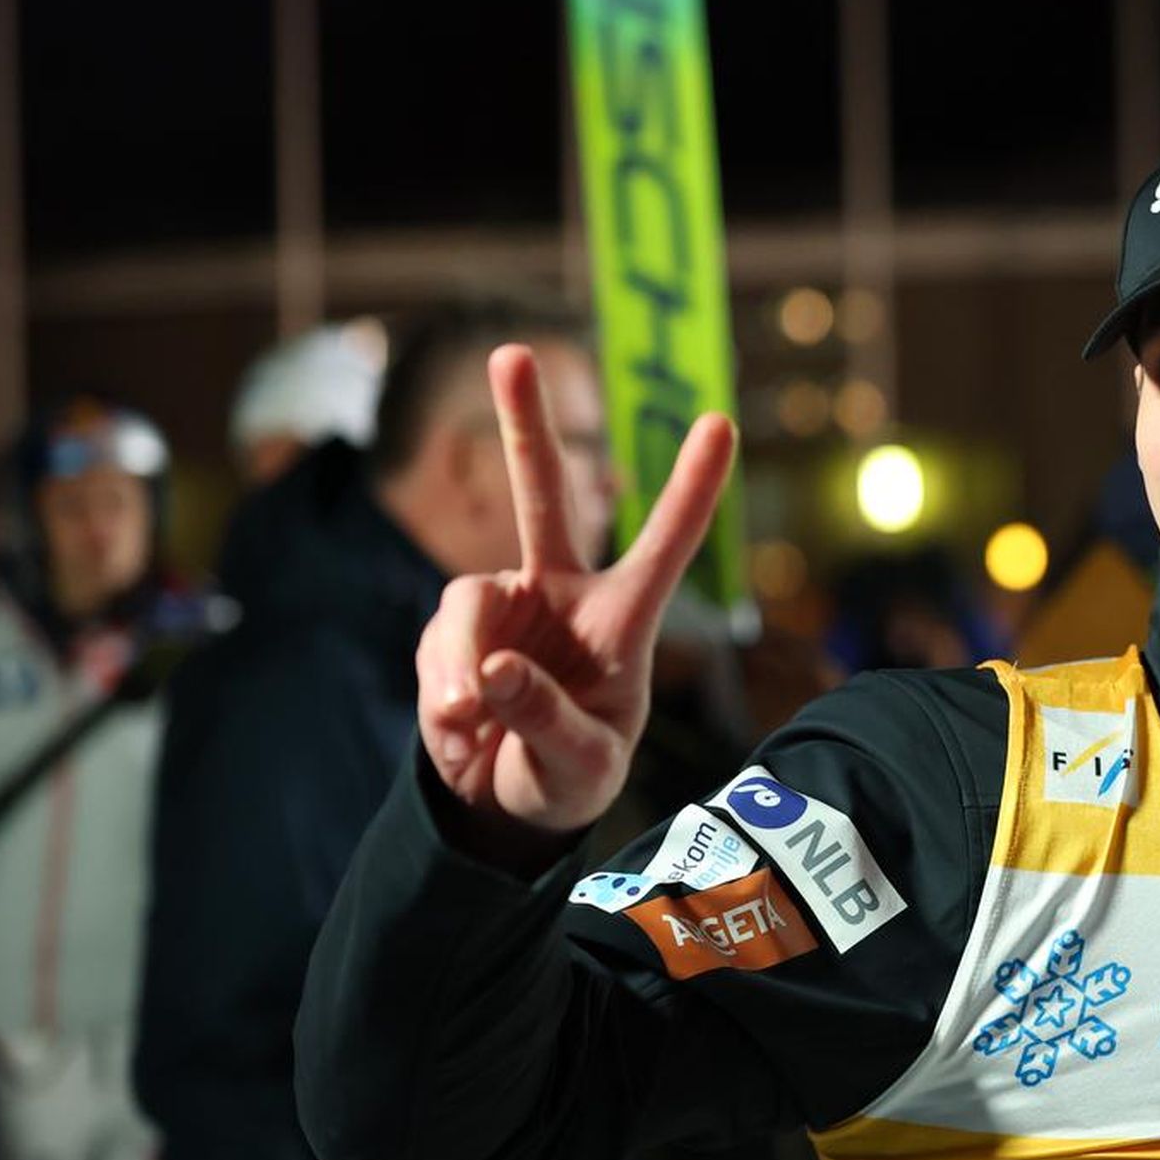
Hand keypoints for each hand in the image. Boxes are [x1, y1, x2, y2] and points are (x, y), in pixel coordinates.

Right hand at [416, 345, 735, 837]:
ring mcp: (505, 607)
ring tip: (472, 719)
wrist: (506, 806)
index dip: (692, 488)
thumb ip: (546, 720)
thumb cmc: (569, 780)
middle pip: (546, 498)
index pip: (665, 546)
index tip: (721, 423)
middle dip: (525, 425)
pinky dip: (443, 689)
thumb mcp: (581, 768)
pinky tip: (461, 728)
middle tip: (511, 353)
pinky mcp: (454, 633)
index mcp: (622, 620)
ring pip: (467, 598)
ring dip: (463, 661)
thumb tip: (496, 668)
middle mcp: (563, 595)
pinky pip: (438, 644)